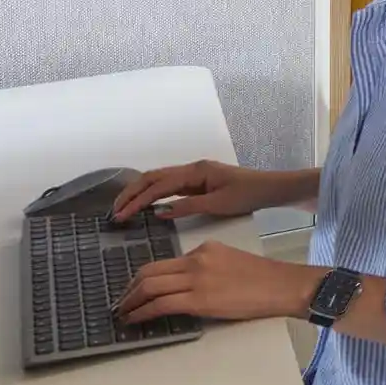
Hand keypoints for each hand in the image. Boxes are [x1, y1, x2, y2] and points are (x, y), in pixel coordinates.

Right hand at [113, 158, 269, 223]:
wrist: (271, 188)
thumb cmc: (248, 195)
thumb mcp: (218, 204)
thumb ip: (188, 207)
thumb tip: (158, 212)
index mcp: (195, 171)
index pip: (158, 186)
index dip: (137, 200)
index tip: (121, 215)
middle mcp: (192, 169)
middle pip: (153, 178)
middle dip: (131, 193)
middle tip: (114, 211)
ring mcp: (195, 174)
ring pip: (160, 180)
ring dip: (140, 192)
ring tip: (123, 208)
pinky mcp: (199, 182)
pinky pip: (170, 186)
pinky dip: (154, 194)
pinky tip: (146, 205)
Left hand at [117, 242, 319, 327]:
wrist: (282, 285)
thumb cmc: (263, 278)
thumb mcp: (229, 261)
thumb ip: (205, 267)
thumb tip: (183, 286)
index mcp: (204, 248)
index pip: (162, 262)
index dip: (142, 278)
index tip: (134, 290)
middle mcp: (196, 260)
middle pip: (148, 272)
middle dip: (129, 290)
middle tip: (121, 304)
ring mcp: (196, 279)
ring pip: (149, 287)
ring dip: (131, 302)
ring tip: (124, 314)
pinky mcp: (199, 300)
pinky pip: (160, 305)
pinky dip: (142, 313)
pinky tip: (135, 320)